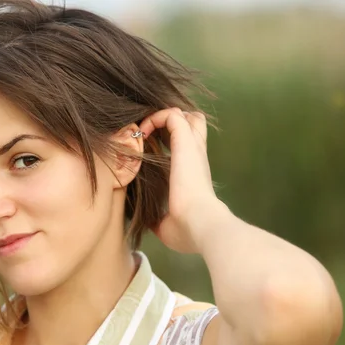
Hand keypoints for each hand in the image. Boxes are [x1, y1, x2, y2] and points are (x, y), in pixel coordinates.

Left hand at [139, 108, 227, 253]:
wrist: (200, 224)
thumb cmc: (188, 230)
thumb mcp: (168, 225)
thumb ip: (159, 219)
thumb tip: (151, 222)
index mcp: (194, 173)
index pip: (189, 145)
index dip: (170, 140)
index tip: (149, 148)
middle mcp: (196, 156)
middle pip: (192, 122)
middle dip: (170, 122)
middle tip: (149, 135)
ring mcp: (192, 147)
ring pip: (184, 114)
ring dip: (162, 116)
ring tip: (145, 130)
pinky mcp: (186, 142)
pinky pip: (171, 115)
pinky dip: (155, 117)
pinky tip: (143, 132)